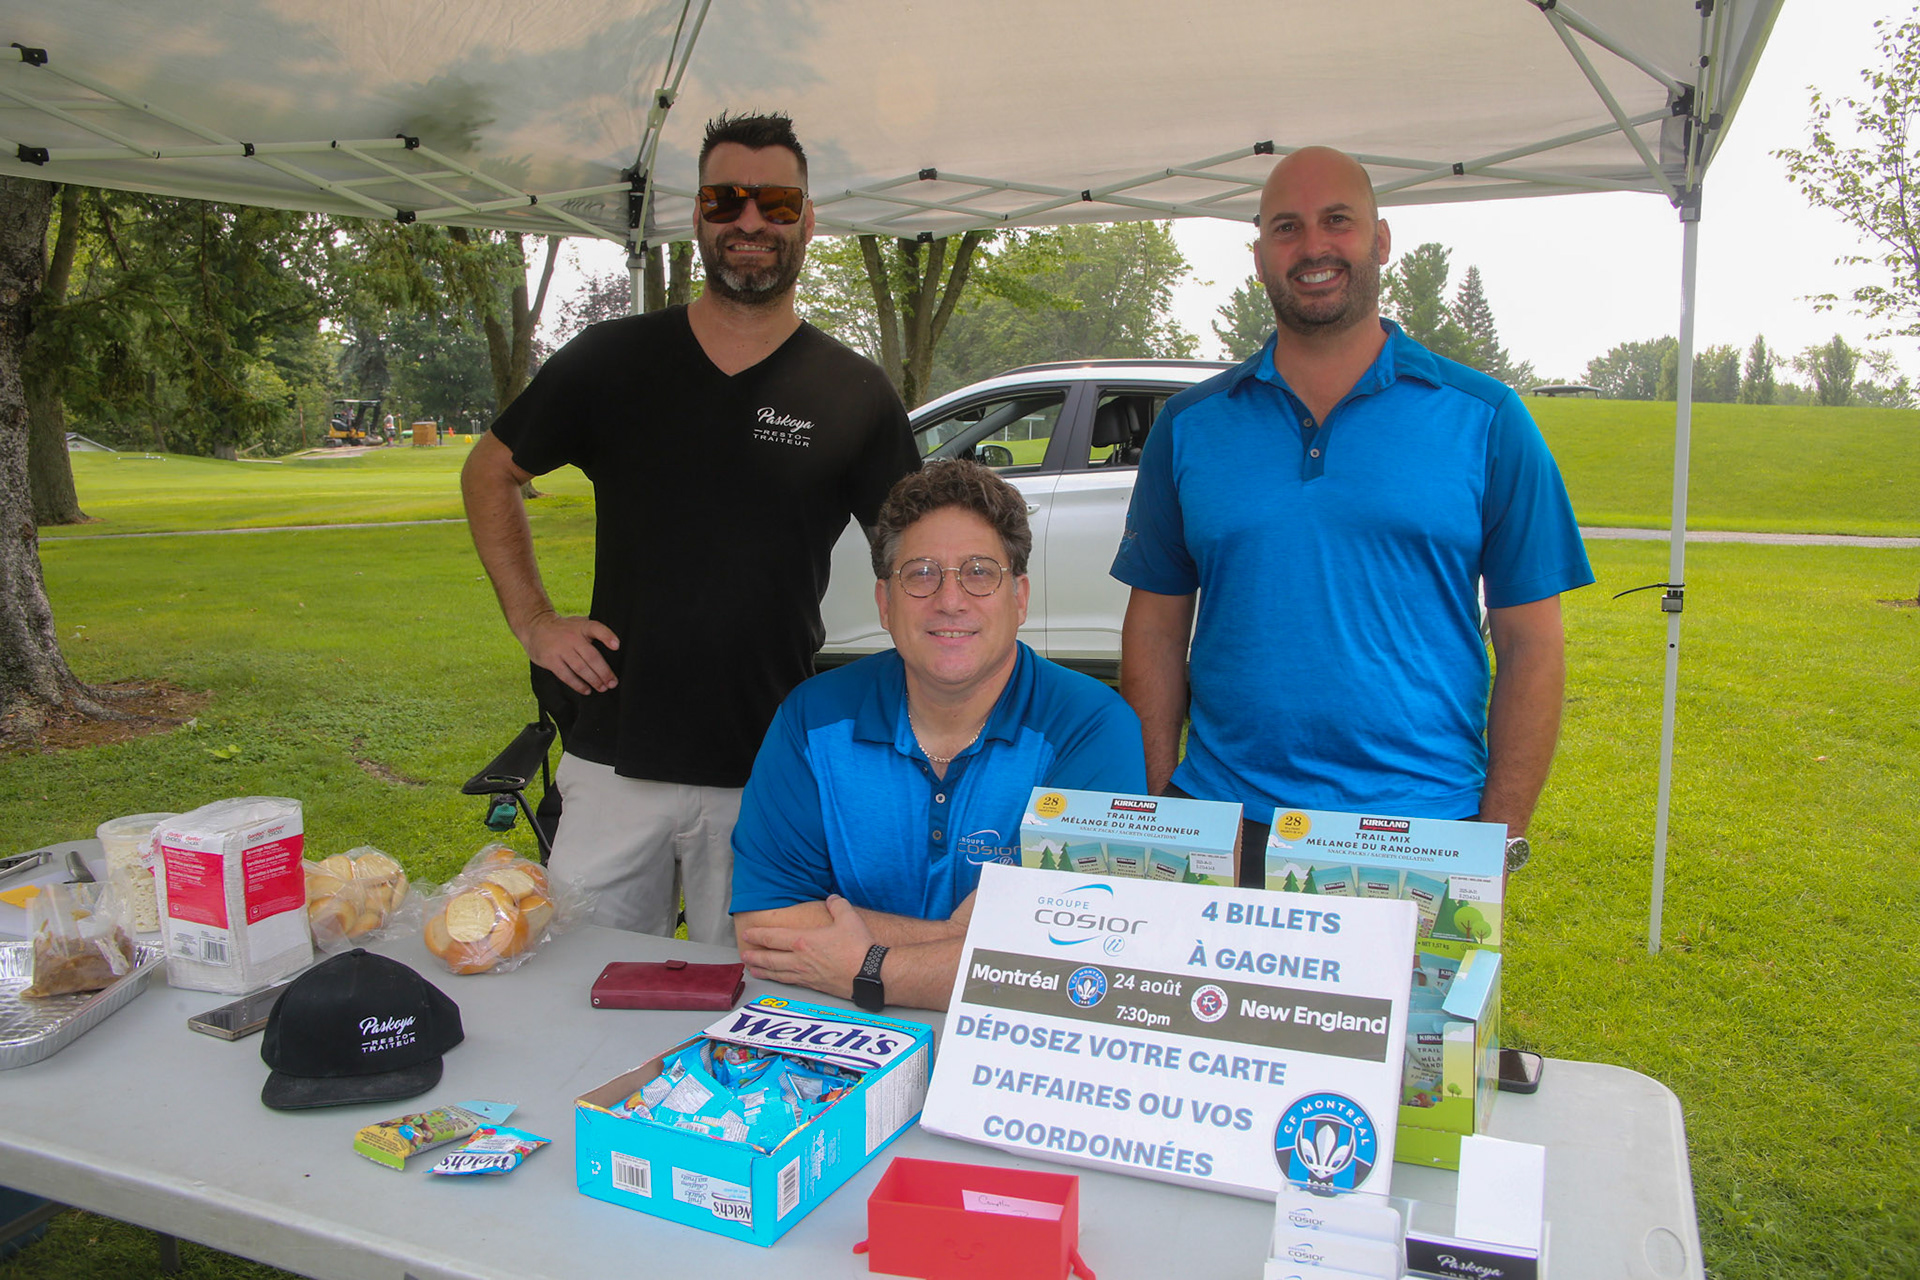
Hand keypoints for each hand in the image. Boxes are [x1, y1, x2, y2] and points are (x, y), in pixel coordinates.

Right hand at [520, 612, 619, 694]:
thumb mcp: (578, 623)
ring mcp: (561, 649)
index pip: (596, 629)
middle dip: (604, 672)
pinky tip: (586, 690)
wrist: (535, 626)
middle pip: (591, 656)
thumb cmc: (564, 628)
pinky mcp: (551, 660)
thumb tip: (614, 645)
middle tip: (612, 683)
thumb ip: (593, 631)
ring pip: (580, 668)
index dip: (607, 636)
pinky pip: (567, 676)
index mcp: (582, 627)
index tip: (616, 646)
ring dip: (593, 680)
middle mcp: (572, 637)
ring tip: (602, 688)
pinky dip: (578, 685)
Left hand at [737, 896, 875, 998]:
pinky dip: (778, 980)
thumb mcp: (849, 918)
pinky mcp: (814, 985)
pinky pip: (790, 982)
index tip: (747, 934)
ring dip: (762, 970)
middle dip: (754, 956)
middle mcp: (800, 959)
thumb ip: (838, 905)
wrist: (870, 974)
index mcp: (803, 941)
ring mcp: (806, 974)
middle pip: (769, 958)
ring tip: (752, 970)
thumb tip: (833, 899)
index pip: (773, 937)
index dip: (757, 935)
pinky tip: (777, 980)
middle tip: (743, 955)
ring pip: (777, 973)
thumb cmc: (858, 946)